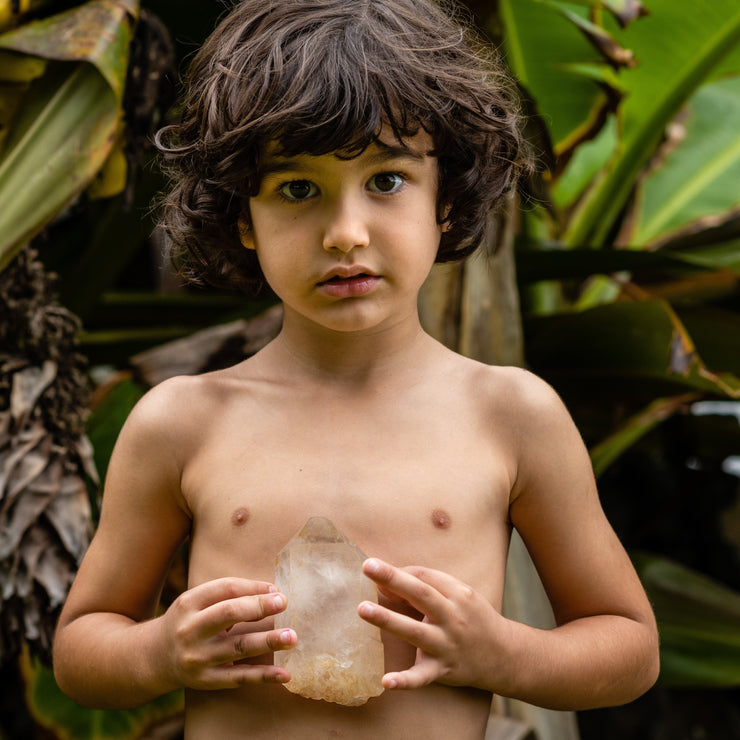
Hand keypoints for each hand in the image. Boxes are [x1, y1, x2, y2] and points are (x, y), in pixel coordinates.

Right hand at [157, 577, 296, 690]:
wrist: (154, 658)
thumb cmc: (188, 622)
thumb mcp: (196, 602)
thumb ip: (227, 594)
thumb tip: (271, 592)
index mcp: (189, 603)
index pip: (225, 588)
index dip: (253, 587)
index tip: (276, 589)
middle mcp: (191, 629)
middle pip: (229, 614)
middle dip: (259, 607)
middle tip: (284, 603)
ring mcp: (198, 657)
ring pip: (238, 647)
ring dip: (268, 641)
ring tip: (292, 637)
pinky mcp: (207, 680)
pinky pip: (240, 678)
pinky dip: (264, 676)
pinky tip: (284, 674)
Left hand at [358, 559, 507, 691]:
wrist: (504, 654)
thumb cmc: (472, 616)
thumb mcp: (459, 594)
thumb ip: (427, 585)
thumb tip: (386, 582)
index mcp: (456, 594)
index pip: (423, 577)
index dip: (398, 572)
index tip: (372, 567)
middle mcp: (452, 617)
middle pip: (421, 595)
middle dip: (394, 580)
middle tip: (367, 567)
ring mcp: (447, 645)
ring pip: (415, 632)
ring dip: (388, 620)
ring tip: (363, 609)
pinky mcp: (443, 670)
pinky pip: (423, 676)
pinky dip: (406, 681)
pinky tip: (386, 682)